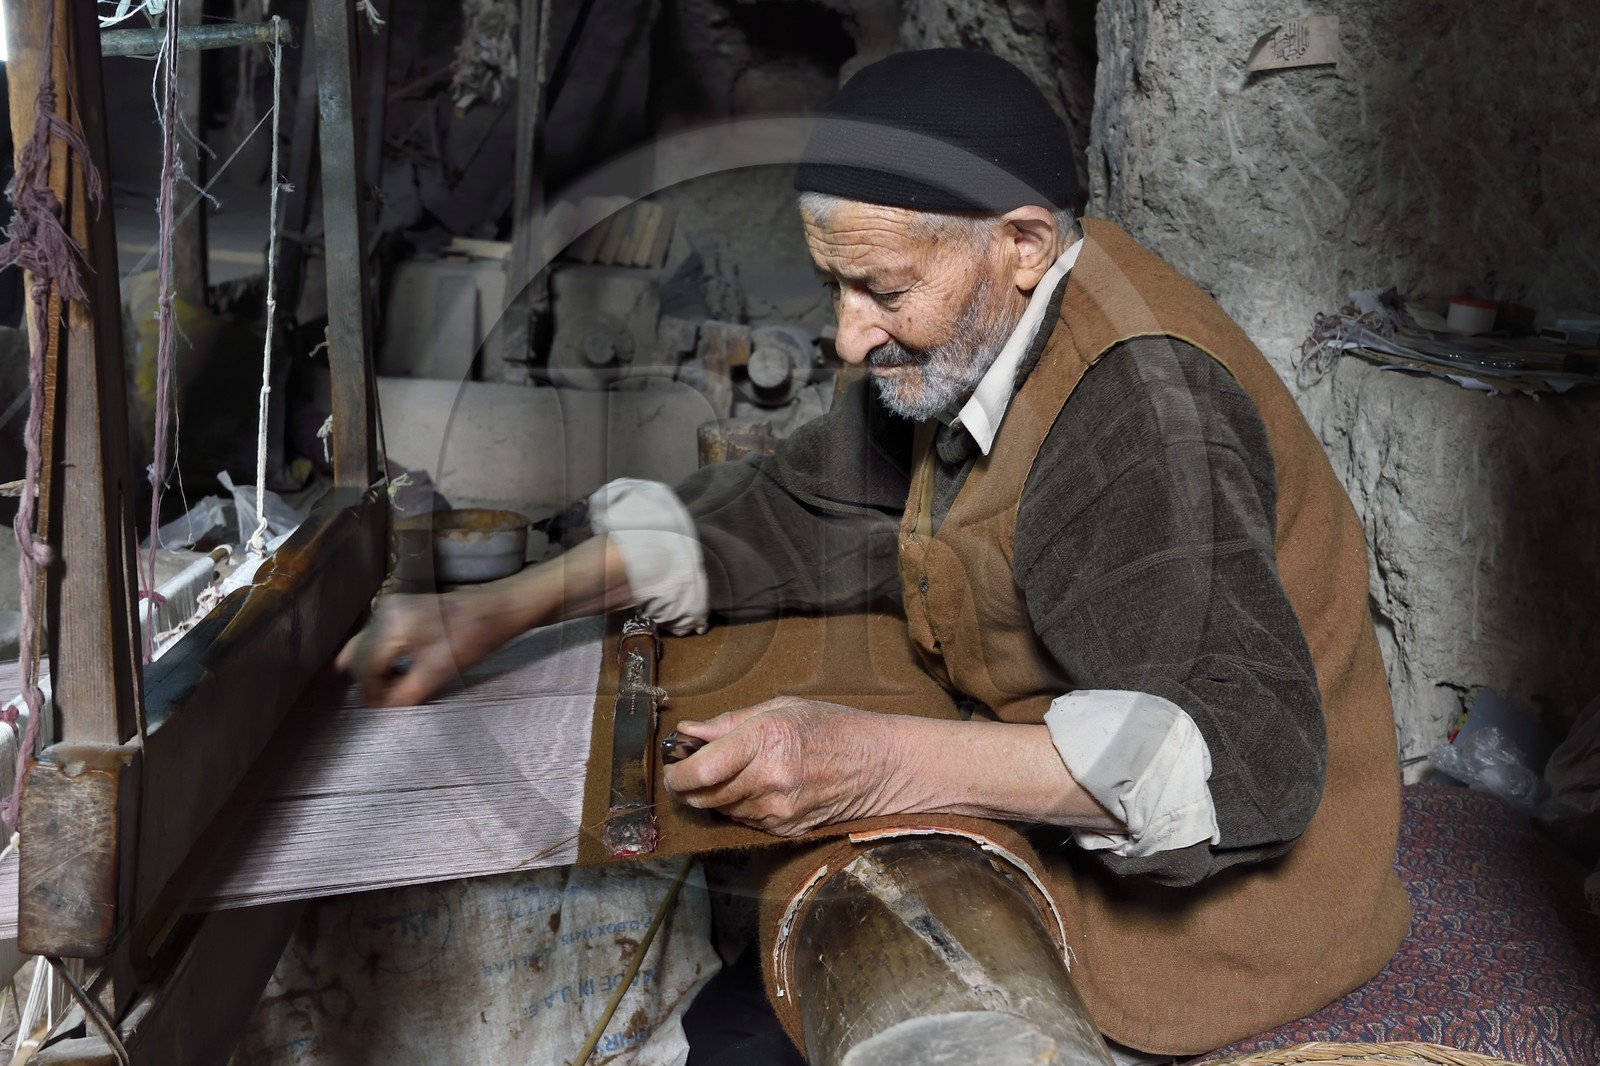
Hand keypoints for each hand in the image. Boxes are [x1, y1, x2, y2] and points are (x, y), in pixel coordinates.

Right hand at [335, 591, 514, 706]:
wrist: (496, 609)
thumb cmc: (473, 637)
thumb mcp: (437, 673)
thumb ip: (404, 695)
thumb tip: (382, 710)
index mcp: (392, 626)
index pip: (365, 668)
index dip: (370, 693)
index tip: (380, 710)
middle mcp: (384, 612)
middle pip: (360, 656)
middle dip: (369, 682)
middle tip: (385, 701)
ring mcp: (390, 607)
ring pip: (365, 646)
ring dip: (374, 669)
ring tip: (392, 687)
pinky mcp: (399, 608)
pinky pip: (376, 636)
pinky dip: (380, 655)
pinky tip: (392, 670)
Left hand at [661, 697, 911, 835]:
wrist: (878, 766)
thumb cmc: (831, 727)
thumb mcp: (781, 708)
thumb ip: (729, 723)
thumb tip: (688, 732)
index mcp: (766, 741)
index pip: (701, 770)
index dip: (676, 773)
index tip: (672, 767)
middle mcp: (769, 780)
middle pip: (703, 797)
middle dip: (685, 787)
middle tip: (684, 771)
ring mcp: (777, 810)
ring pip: (720, 812)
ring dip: (711, 797)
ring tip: (722, 775)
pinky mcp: (784, 830)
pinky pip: (743, 821)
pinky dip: (736, 806)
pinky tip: (750, 787)